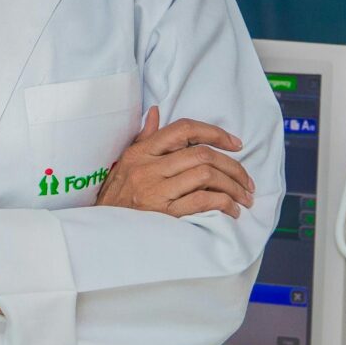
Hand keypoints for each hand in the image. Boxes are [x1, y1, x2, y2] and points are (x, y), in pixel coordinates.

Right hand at [97, 107, 254, 217]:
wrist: (98, 232)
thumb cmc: (115, 197)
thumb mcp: (125, 163)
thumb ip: (145, 138)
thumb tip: (156, 112)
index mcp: (141, 151)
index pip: (183, 129)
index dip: (215, 132)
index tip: (236, 144)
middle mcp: (148, 168)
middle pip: (202, 155)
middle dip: (233, 167)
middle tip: (247, 180)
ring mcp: (155, 190)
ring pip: (206, 176)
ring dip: (233, 187)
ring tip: (244, 197)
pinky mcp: (163, 214)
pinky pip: (201, 202)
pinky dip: (223, 204)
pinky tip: (231, 210)